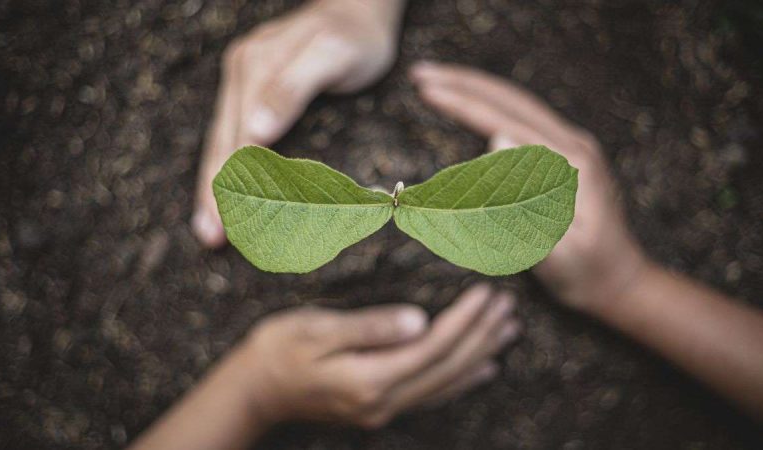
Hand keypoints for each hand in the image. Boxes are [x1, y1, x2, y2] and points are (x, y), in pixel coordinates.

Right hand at [193, 0, 405, 246]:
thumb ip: (294, 88)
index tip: (227, 224)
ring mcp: (242, 77)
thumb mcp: (332, 54)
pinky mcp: (250, 85)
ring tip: (209, 228)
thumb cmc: (354, 36)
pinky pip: (232, 131)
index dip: (230, 183)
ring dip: (213, 185)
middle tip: (211, 239)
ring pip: (221, 139)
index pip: (236, 138)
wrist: (357, 7)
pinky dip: (226, 165)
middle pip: (221, 142)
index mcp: (255, 67)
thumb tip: (254, 132)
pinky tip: (222, 190)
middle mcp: (241, 72)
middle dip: (214, 193)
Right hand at [236, 284, 519, 428]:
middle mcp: (383, 401)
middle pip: (447, 367)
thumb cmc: (279, 350)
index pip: (433, 347)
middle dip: (481, 335)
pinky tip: (483, 369)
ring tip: (508, 331)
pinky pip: (432, 396)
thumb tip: (420, 320)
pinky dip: (462, 381)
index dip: (465, 320)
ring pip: (446, 383)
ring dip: (480, 355)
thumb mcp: (318, 330)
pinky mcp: (378, 408)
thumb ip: (370, 327)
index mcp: (370, 379)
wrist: (254, 391)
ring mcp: (382, 409)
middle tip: (509, 306)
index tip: (487, 292)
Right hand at [410, 62, 649, 313]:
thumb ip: (526, 203)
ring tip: (437, 83)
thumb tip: (497, 140)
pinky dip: (490, 106)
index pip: (505, 120)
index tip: (426, 90)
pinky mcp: (562, 158)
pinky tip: (472, 106)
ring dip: (475, 89)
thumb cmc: (586, 272)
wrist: (619, 282)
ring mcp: (569, 148)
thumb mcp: (557, 250)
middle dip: (463, 81)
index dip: (463, 103)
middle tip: (420, 72)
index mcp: (570, 163)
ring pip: (515, 104)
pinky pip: (521, 119)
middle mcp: (572, 145)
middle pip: (510, 98)